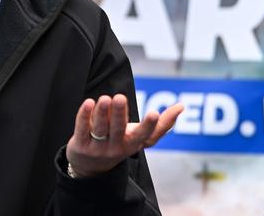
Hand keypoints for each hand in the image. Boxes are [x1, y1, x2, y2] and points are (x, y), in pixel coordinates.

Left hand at [66, 94, 182, 176]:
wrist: (90, 167)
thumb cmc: (120, 143)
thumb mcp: (140, 137)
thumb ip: (162, 125)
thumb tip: (182, 106)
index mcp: (133, 144)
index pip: (143, 136)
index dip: (149, 125)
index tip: (154, 112)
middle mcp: (116, 147)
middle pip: (118, 130)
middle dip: (119, 114)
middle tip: (119, 97)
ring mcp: (97, 148)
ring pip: (100, 129)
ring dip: (102, 112)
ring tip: (105, 98)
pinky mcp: (80, 146)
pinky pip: (82, 129)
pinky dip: (84, 116)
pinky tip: (88, 102)